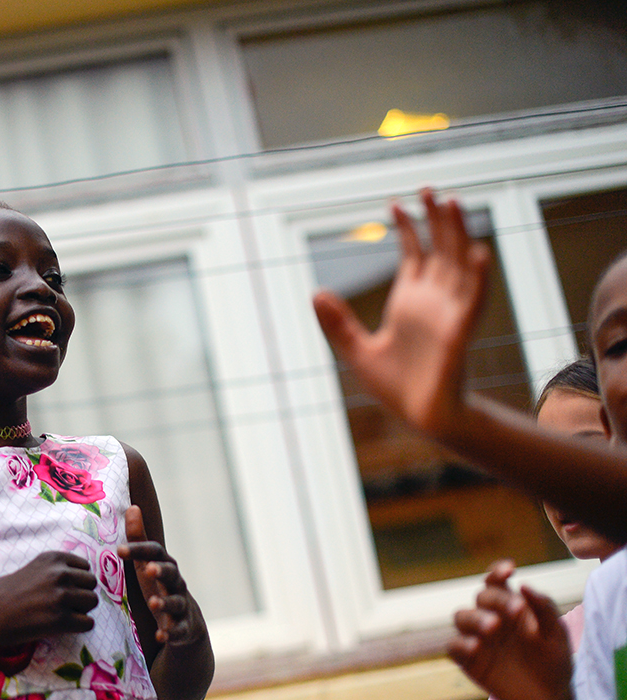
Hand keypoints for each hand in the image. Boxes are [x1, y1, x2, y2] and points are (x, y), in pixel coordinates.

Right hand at [0, 550, 98, 649]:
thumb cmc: (6, 592)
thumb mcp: (34, 568)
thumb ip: (56, 570)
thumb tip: (83, 578)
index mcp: (54, 558)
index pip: (85, 567)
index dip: (77, 580)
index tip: (63, 589)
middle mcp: (61, 574)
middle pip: (92, 583)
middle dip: (82, 594)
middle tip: (64, 604)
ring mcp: (62, 597)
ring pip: (93, 602)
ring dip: (82, 610)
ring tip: (62, 614)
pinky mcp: (61, 620)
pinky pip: (88, 623)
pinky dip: (79, 627)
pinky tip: (63, 627)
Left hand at [118, 506, 194, 643]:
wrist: (185, 621)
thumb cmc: (158, 585)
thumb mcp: (146, 563)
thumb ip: (139, 539)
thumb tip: (132, 506)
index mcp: (163, 565)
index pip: (155, 552)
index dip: (139, 549)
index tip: (119, 550)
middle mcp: (175, 583)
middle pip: (172, 573)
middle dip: (162, 570)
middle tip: (149, 569)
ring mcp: (181, 606)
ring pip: (177, 602)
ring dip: (166, 602)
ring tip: (153, 603)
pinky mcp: (183, 628)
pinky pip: (179, 630)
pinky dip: (171, 633)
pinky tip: (161, 635)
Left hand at [312, 188, 491, 437]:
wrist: (421, 418)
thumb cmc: (397, 387)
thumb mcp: (357, 351)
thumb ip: (337, 324)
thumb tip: (314, 292)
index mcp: (410, 302)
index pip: (414, 255)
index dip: (407, 228)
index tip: (395, 202)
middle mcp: (433, 302)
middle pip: (439, 250)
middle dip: (436, 219)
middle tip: (430, 188)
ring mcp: (449, 314)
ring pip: (458, 265)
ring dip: (457, 235)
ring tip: (454, 203)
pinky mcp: (460, 333)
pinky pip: (473, 301)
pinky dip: (477, 278)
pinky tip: (477, 253)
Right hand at [446, 560, 572, 699]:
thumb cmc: (553, 662)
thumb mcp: (557, 634)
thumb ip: (544, 608)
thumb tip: (523, 585)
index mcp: (511, 608)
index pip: (497, 583)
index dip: (497, 572)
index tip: (509, 570)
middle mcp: (492, 619)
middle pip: (481, 597)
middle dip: (496, 599)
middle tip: (516, 611)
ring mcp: (478, 639)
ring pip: (461, 616)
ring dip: (476, 618)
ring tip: (493, 627)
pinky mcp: (469, 661)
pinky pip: (453, 647)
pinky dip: (461, 643)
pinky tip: (476, 647)